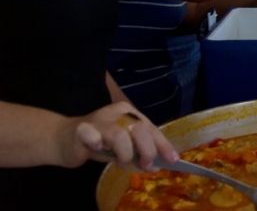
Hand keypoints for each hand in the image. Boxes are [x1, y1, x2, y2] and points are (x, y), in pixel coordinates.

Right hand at [56, 102, 177, 170]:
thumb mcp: (122, 149)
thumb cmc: (97, 144)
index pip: (151, 128)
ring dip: (125, 153)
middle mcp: (116, 113)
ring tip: (121, 161)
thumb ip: (137, 154)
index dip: (163, 144)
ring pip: (120, 134)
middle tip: (146, 165)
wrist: (62, 140)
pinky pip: (93, 136)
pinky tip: (98, 149)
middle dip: (147, 150)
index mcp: (129, 113)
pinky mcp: (81, 129)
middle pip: (139, 129)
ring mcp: (98, 119)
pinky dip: (98, 145)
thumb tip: (155, 165)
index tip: (173, 159)